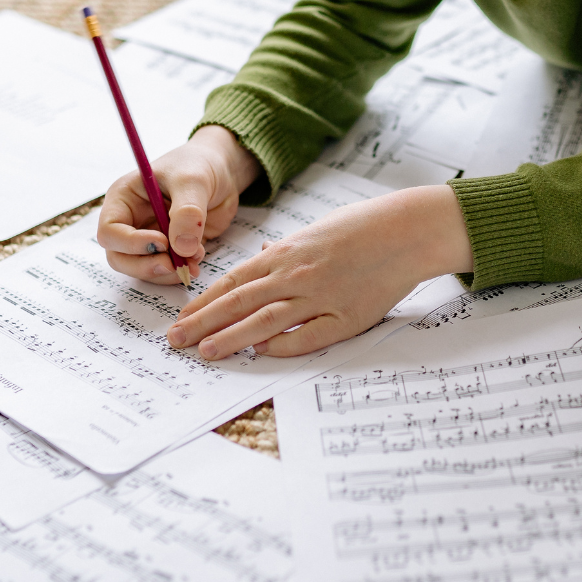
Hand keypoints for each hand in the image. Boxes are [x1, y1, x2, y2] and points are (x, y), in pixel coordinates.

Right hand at [98, 125, 260, 283]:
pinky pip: (165, 270)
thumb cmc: (199, 164)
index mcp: (124, 198)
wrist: (222, 171)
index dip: (131, 243)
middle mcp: (131, 220)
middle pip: (119, 257)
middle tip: (172, 265)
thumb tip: (182, 247)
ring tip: (193, 260)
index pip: (110, 231)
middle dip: (145, 266)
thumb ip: (187, 211)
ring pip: (141, 268)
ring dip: (165, 272)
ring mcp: (149, 237)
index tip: (162, 242)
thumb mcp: (193, 181)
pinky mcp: (169, 249)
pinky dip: (179, 271)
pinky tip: (197, 259)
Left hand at [165, 184, 473, 359]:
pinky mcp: (346, 317)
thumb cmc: (360, 229)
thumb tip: (257, 262)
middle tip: (176, 341)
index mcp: (286, 254)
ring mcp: (320, 297)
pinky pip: (307, 336)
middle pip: (238, 303)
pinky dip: (282, 345)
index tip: (181, 318)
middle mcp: (296, 275)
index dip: (203, 302)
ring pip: (265, 321)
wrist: (406, 231)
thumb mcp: (313, 234)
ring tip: (205, 352)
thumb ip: (283, 254)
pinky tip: (262, 352)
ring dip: (231, 337)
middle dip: (203, 323)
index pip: (232, 282)